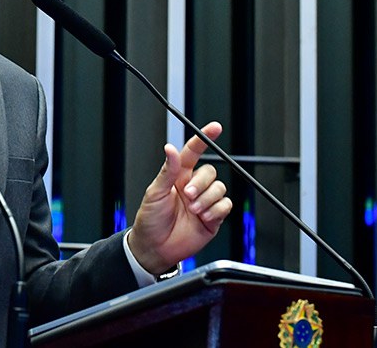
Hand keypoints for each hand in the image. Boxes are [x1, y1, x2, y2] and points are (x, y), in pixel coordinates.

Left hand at [127, 122, 232, 273]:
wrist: (155, 248)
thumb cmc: (150, 219)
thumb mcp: (154, 192)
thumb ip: (167, 171)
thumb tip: (170, 149)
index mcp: (178, 176)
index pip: (193, 152)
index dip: (204, 138)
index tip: (215, 127)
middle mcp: (193, 186)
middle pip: (210, 172)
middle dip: (201, 183)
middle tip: (187, 196)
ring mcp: (204, 202)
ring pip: (220, 188)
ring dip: (207, 199)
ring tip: (193, 210)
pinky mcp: (213, 218)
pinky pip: (225, 206)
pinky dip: (216, 211)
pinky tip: (203, 218)